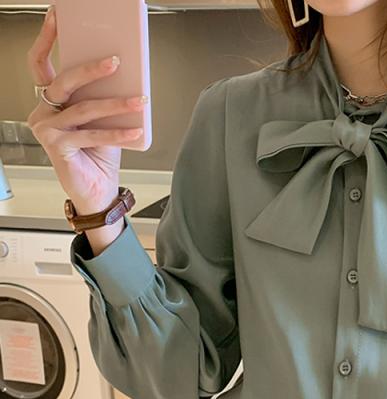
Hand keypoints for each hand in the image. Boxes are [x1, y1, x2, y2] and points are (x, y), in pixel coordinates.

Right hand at [25, 6, 144, 213]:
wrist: (98, 189)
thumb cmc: (99, 153)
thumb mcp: (103, 119)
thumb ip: (103, 96)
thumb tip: (123, 71)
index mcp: (52, 100)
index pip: (41, 63)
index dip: (47, 38)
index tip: (59, 16)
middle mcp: (43, 112)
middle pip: (64, 81)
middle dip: (91, 69)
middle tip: (116, 60)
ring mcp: (47, 129)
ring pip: (84, 109)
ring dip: (117, 104)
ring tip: (140, 100)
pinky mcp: (57, 147)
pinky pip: (92, 135)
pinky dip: (118, 132)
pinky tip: (137, 130)